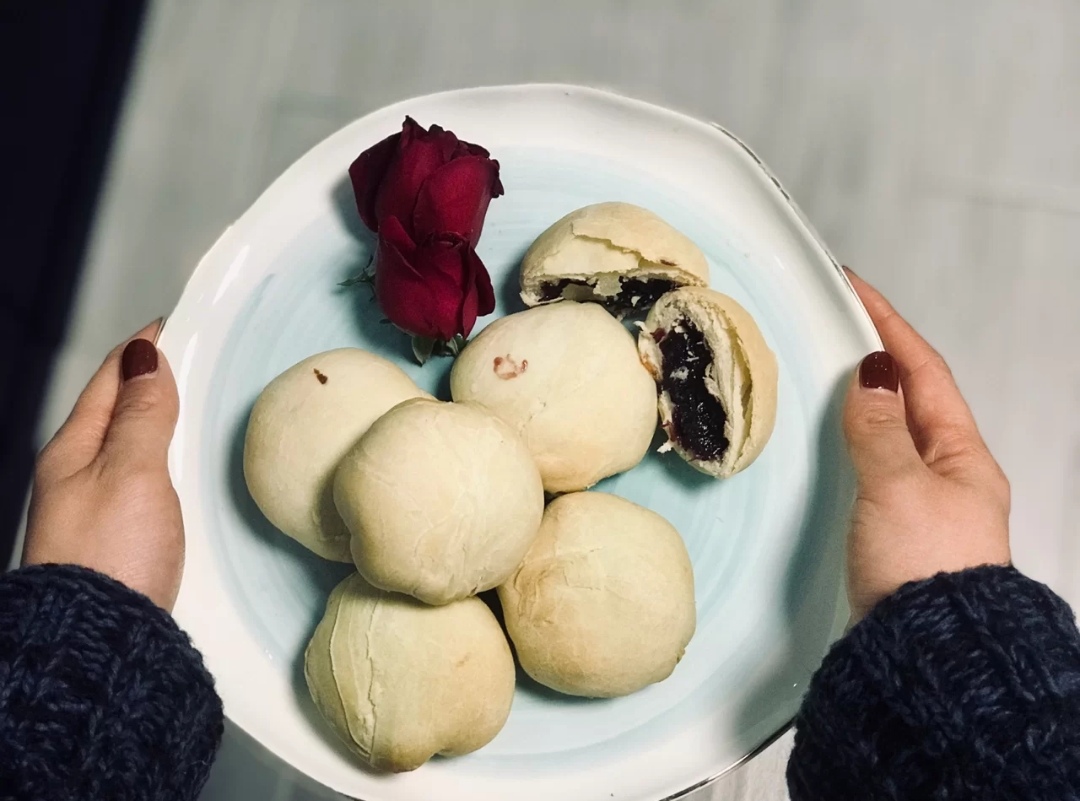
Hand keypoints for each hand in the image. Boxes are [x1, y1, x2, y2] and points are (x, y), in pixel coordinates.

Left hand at [24, 321, 183, 610]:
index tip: (175, 322)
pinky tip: (189, 471)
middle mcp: (80, 475)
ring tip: (198, 407)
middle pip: (119, 412)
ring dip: (162, 423)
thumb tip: (145, 358)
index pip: (111, 378)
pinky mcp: (122, 540)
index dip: (143, 347)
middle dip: (153, 381)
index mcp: (74, 449)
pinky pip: (145, 482)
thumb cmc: (111, 556)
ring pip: (132, 448)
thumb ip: (144, 415)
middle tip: (194, 358)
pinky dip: (167, 462)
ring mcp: (99, 509)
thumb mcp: (132, 471)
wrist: (102, 642)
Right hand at [843, 271, 1010, 620]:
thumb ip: (879, 429)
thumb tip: (872, 374)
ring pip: (890, 432)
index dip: (889, 325)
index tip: (852, 289)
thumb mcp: (899, 485)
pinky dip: (851, 440)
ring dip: (862, 398)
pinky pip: (873, 465)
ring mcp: (922, 503)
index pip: (924, 371)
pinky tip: (826, 442)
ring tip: (821, 372)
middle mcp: (948, 474)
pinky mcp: (895, 531)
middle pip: (911, 397)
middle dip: (876, 357)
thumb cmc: (922, 564)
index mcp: (962, 455)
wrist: (928, 652)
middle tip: (831, 326)